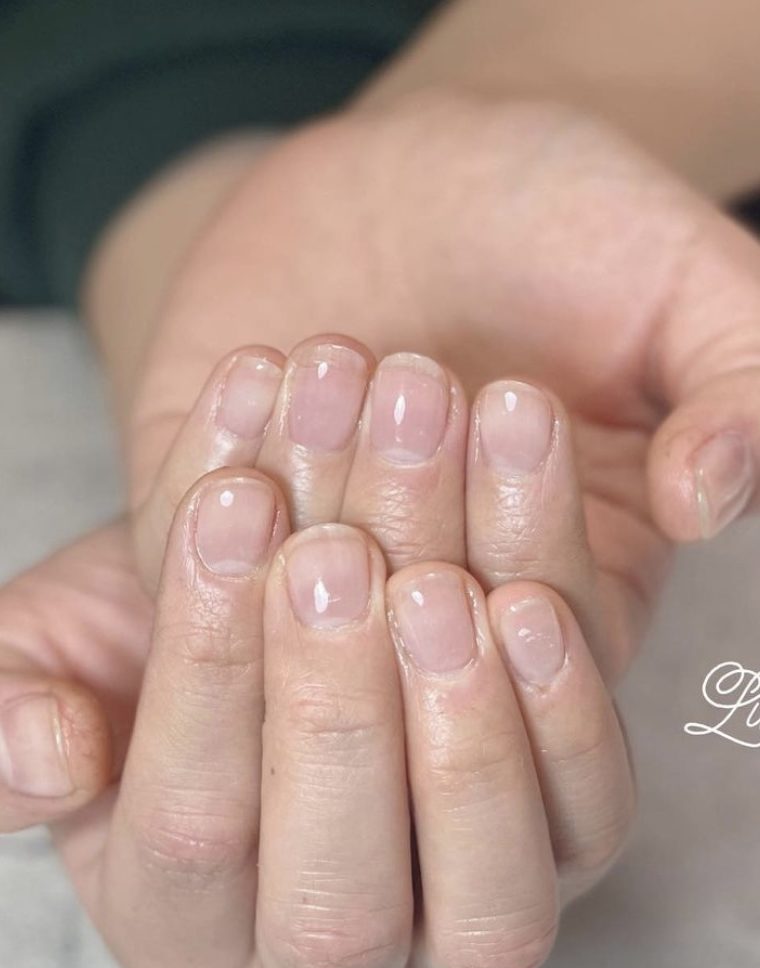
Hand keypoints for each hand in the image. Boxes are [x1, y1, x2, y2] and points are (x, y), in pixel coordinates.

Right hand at [55, 466, 630, 967]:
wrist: (291, 601)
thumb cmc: (173, 631)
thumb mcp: (58, 655)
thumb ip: (13, 711)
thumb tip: (50, 755)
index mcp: (183, 927)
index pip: (189, 826)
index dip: (207, 661)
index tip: (232, 507)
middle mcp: (328, 965)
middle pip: (336, 889)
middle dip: (332, 706)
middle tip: (335, 552)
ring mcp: (461, 925)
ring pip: (486, 887)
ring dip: (464, 720)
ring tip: (436, 578)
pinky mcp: (568, 855)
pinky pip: (590, 818)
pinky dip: (569, 713)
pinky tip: (530, 602)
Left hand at [129, 90, 759, 688]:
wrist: (401, 179)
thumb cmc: (559, 222)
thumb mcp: (679, 277)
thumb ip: (734, 379)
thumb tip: (713, 495)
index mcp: (577, 586)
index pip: (554, 628)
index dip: (534, 534)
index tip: (519, 402)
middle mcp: (443, 614)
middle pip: (414, 635)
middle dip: (411, 503)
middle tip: (419, 370)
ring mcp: (322, 586)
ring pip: (297, 613)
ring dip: (316, 479)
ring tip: (339, 355)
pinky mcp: (223, 545)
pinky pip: (195, 555)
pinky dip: (219, 463)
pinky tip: (258, 365)